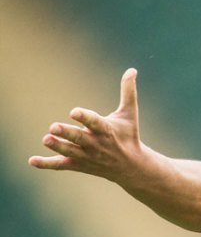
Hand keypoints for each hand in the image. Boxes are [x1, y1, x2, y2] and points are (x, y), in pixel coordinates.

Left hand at [29, 68, 146, 182]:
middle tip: (53, 127)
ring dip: (58, 146)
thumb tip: (132, 69)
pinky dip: (47, 164)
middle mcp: (96, 144)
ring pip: (70, 151)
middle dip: (67, 133)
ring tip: (46, 139)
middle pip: (80, 138)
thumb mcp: (130, 114)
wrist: (131, 167)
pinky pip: (61, 165)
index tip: (74, 111)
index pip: (95, 122)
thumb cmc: (129, 135)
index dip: (85, 117)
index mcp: (107, 130)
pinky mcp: (79, 164)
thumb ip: (128, 92)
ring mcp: (87, 156)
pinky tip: (32, 160)